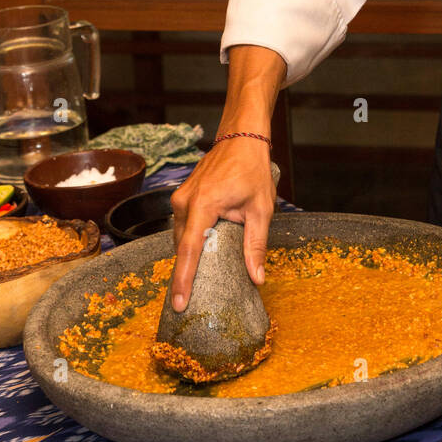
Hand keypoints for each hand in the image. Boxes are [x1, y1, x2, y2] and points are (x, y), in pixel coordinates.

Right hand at [168, 129, 275, 310]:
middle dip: (185, 274)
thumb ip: (256, 245)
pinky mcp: (182, 196)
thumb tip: (257, 277)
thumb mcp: (261, 209)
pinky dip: (190, 240)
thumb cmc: (252, 168)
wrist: (242, 137)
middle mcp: (185, 201)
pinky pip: (183, 225)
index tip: (180, 304)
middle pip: (182, 247)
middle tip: (191, 302)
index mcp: (203, 204)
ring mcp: (180, 197)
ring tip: (196, 282)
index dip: (184, 280)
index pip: (189, 251)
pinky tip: (200, 253)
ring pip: (180, 237)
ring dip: (188, 256)